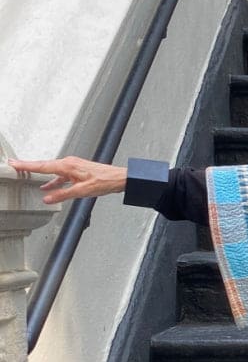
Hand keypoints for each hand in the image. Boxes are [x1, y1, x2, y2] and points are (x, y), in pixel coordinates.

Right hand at [5, 156, 126, 203]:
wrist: (118, 178)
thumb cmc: (104, 181)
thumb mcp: (82, 191)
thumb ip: (63, 195)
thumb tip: (48, 198)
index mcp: (67, 166)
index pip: (42, 166)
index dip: (26, 165)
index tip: (14, 163)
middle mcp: (68, 163)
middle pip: (44, 165)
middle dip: (28, 166)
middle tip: (14, 165)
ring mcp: (73, 166)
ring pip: (51, 170)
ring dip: (39, 173)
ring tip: (27, 174)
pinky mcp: (77, 171)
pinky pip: (60, 175)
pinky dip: (52, 180)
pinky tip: (48, 187)